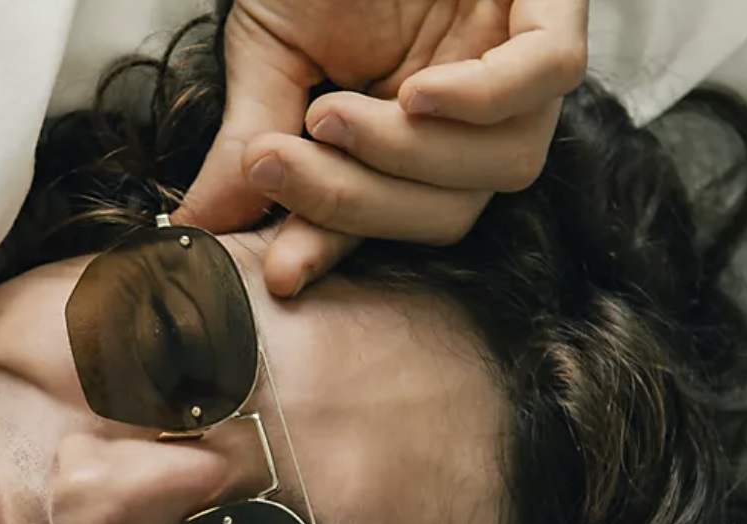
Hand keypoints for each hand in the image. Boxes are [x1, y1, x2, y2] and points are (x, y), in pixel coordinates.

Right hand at [172, 0, 588, 294]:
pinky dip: (484, 98)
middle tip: (276, 162)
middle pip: (449, 212)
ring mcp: (516, 63)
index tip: (280, 274)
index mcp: (412, 132)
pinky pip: (547, 74)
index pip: (387, 215)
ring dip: (407, 158)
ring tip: (330, 114)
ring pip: (505, 165)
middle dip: (356, 203)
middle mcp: (473, 115)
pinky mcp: (549, 7)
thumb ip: (252, 134)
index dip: (336, 247)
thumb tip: (197, 224)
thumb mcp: (270, 50)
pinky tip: (417, 92)